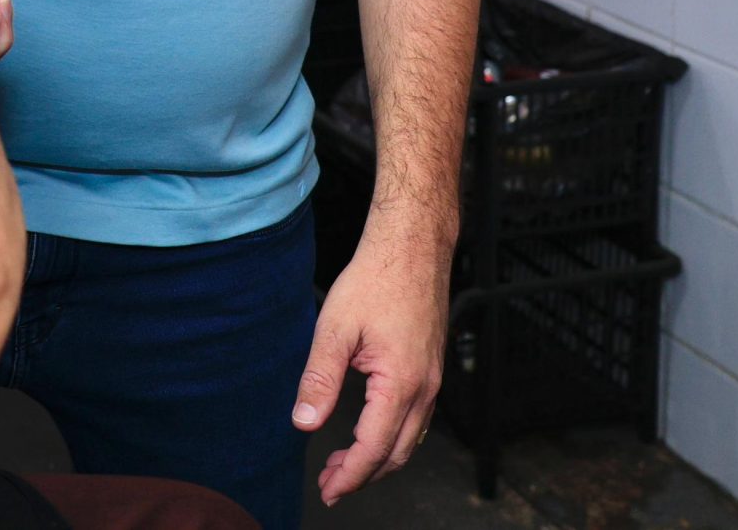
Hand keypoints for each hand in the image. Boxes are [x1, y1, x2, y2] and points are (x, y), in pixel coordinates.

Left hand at [292, 213, 451, 504]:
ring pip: (410, 439)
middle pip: (396, 453)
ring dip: (379, 459)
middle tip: (331, 484)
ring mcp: (433, 380)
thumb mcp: (335, 328)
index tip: (328, 489)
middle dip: (363, 475)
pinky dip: (393, 437)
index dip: (350, 475)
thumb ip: (320, 379)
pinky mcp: (432, 369)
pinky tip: (370, 432)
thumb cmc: (376, 279)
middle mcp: (425, 389)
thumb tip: (304, 423)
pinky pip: (417, 419)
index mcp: (401, 383)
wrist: (413, 247)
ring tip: (344, 464)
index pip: (374, 448)